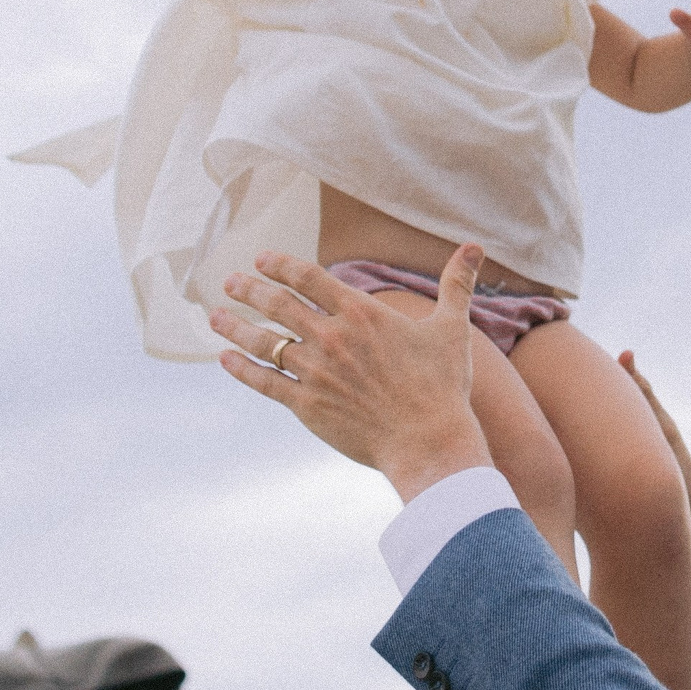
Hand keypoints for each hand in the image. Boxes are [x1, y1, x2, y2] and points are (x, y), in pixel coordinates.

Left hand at [214, 244, 490, 502]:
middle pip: (276, 304)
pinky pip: (264, 382)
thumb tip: (475, 246)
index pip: (307, 277)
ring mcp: (315, 372)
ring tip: (214, 316)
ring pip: (263, 341)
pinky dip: (241, 368)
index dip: (280, 265)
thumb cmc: (443, 386)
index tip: (262, 259)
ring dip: (234, 326)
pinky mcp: (306, 405)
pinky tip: (226, 358)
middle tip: (230, 281)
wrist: (429, 442)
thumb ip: (456, 284)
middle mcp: (331, 338)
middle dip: (248, 289)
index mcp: (361, 314)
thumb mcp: (451, 328)